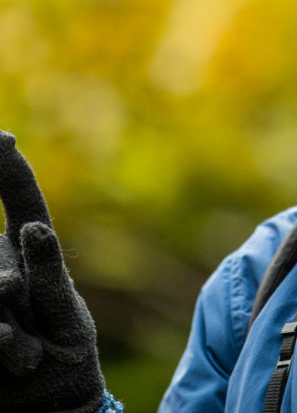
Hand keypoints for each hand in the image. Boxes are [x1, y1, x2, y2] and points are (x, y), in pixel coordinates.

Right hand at [0, 131, 104, 412]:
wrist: (50, 406)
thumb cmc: (62, 355)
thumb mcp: (66, 317)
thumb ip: (48, 274)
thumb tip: (34, 228)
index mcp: (29, 253)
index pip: (20, 200)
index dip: (8, 169)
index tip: (4, 135)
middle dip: (6, 296)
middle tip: (28, 341)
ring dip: (7, 336)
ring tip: (26, 358)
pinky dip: (3, 345)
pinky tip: (15, 363)